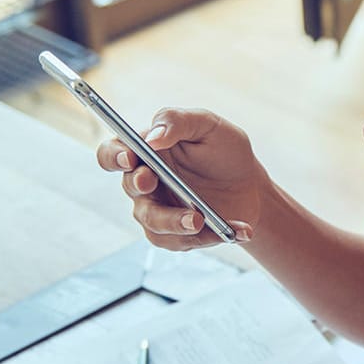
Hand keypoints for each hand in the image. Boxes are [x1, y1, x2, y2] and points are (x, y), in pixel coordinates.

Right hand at [95, 107, 263, 249]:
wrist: (250, 185)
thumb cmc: (224, 150)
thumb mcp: (207, 125)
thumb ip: (178, 121)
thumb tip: (153, 137)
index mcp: (146, 151)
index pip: (113, 152)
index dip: (114, 156)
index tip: (129, 157)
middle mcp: (145, 182)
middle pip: (130, 187)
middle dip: (140, 186)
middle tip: (153, 181)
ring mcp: (158, 210)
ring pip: (152, 221)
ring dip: (174, 221)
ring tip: (200, 219)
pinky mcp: (176, 234)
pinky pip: (179, 241)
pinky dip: (209, 237)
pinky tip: (237, 229)